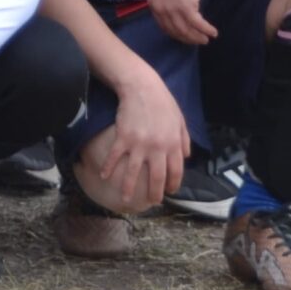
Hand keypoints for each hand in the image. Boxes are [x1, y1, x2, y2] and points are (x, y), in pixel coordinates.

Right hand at [100, 72, 190, 209]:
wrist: (142, 87)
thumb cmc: (163, 102)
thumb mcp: (180, 120)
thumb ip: (185, 140)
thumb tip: (186, 157)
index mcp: (173, 144)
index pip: (175, 172)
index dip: (172, 184)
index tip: (168, 191)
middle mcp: (157, 148)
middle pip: (156, 177)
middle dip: (154, 193)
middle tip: (151, 202)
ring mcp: (139, 144)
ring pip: (134, 172)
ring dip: (129, 187)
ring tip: (126, 199)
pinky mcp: (123, 138)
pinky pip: (115, 156)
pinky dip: (108, 166)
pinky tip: (104, 176)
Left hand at [148, 0, 214, 44]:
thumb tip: (177, 9)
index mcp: (153, 4)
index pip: (164, 26)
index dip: (176, 34)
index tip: (185, 36)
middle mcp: (161, 9)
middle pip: (175, 31)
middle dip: (188, 38)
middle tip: (199, 41)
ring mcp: (172, 9)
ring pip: (186, 30)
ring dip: (197, 37)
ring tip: (206, 39)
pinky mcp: (186, 7)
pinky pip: (197, 24)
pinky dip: (205, 30)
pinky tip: (213, 32)